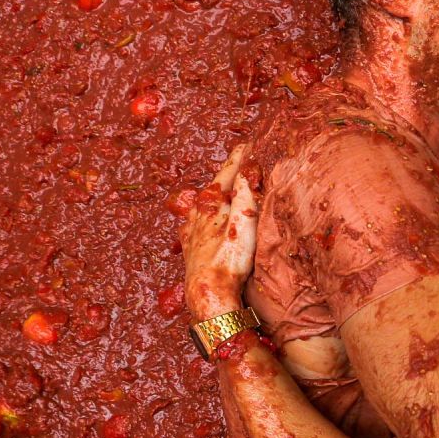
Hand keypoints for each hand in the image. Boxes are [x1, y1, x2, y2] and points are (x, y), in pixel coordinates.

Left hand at [180, 144, 257, 321]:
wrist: (207, 294)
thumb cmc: (228, 261)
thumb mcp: (244, 224)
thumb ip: (245, 196)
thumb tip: (247, 170)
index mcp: (211, 204)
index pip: (227, 174)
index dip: (239, 158)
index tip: (249, 143)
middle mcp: (197, 214)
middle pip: (214, 187)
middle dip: (228, 174)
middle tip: (240, 160)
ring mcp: (191, 231)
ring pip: (203, 204)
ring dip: (215, 194)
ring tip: (224, 188)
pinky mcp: (189, 247)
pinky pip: (194, 223)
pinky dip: (202, 215)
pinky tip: (198, 220)